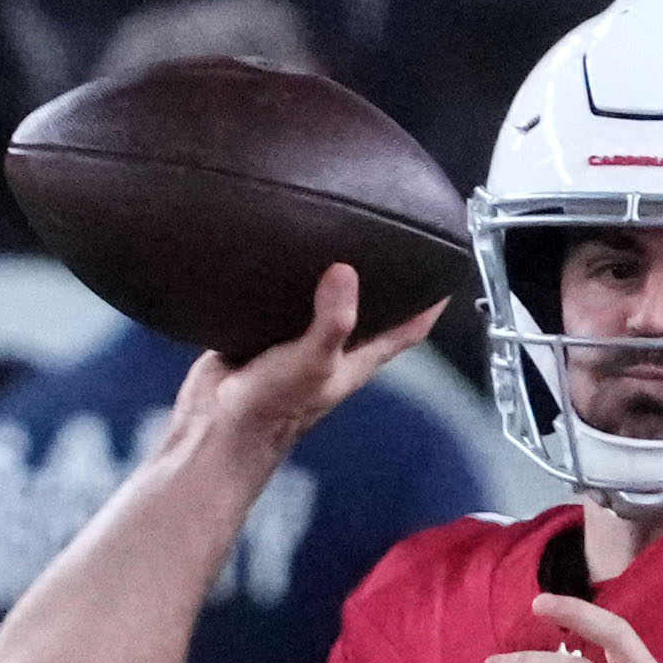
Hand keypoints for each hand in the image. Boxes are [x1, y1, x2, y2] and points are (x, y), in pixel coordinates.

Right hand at [164, 261, 440, 463]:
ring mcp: (298, 341)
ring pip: (325, 302)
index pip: (407, 329)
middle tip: (394, 240)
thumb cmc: (273, 409)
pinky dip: (286, 279)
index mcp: (357, 359)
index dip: (430, 303)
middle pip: (370, 310)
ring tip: (341, 235)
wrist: (217, 426)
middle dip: (384, 280)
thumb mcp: (312, 362)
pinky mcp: (264, 333)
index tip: (446, 270)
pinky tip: (282, 254)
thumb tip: (345, 272)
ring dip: (333, 276)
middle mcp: (333, 348)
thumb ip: (332, 321)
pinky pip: (282, 300)